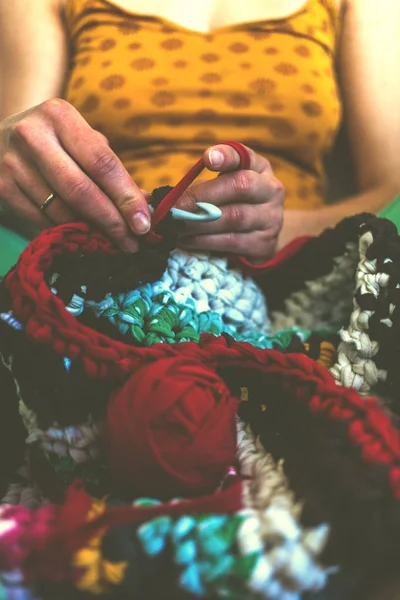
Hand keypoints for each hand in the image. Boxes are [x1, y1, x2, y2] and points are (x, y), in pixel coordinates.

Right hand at [0, 98, 150, 251]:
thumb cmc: (54, 141)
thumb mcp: (81, 141)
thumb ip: (112, 170)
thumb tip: (146, 204)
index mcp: (60, 116)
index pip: (102, 162)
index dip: (126, 197)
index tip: (144, 223)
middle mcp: (31, 135)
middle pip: (81, 190)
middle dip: (111, 221)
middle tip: (131, 243)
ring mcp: (12, 163)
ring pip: (60, 210)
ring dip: (90, 232)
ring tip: (111, 242)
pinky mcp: (1, 188)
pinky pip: (40, 221)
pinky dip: (66, 232)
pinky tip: (82, 237)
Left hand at [176, 144, 284, 262]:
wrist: (263, 235)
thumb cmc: (235, 204)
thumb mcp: (226, 186)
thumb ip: (206, 183)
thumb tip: (170, 197)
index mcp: (260, 168)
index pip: (245, 156)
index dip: (226, 156)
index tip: (207, 159)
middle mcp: (271, 190)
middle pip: (240, 186)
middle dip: (202, 196)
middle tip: (175, 206)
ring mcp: (271, 218)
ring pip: (234, 217)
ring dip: (199, 222)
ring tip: (175, 225)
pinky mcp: (264, 244)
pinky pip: (231, 241)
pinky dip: (204, 241)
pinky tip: (186, 240)